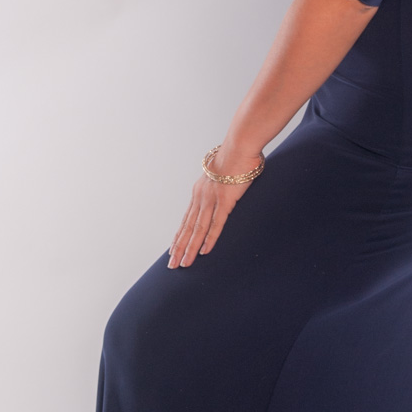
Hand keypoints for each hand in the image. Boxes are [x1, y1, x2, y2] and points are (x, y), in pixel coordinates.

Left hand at [167, 144, 261, 267]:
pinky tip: (204, 252)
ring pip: (197, 229)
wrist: (239, 146)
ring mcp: (211, 200)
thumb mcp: (222, 173)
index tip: (173, 249)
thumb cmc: (235, 156)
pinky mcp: (224, 201)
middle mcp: (201, 198)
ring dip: (190, 248)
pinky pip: (215, 224)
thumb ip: (221, 184)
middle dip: (179, 247)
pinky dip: (208, 239)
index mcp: (200, 192)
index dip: (180, 235)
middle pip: (188, 227)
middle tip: (172, 265)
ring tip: (184, 264)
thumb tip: (227, 187)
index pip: (187, 218)